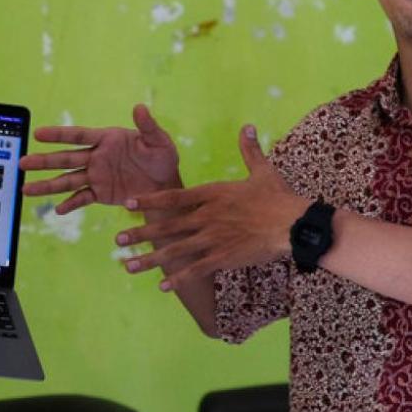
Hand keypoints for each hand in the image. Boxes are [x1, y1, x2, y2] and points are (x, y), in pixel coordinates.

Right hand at [20, 104, 182, 213]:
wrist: (165, 187)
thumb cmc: (163, 158)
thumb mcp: (160, 142)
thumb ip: (148, 126)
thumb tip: (140, 107)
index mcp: (107, 140)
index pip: (78, 136)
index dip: (58, 135)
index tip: (38, 133)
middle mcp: (96, 157)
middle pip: (65, 159)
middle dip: (43, 161)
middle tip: (21, 163)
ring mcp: (96, 176)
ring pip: (67, 180)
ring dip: (47, 185)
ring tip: (26, 190)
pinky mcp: (100, 193)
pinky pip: (82, 198)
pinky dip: (71, 204)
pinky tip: (58, 210)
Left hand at [114, 124, 304, 288]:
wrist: (294, 224)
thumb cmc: (278, 197)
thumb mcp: (262, 171)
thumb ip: (249, 151)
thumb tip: (246, 126)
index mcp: (212, 195)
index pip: (173, 197)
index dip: (148, 201)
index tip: (128, 203)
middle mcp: (207, 216)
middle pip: (167, 225)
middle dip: (140, 233)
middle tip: (118, 239)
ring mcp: (213, 238)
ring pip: (175, 250)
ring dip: (150, 259)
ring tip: (127, 265)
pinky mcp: (223, 257)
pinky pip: (195, 269)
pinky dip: (178, 278)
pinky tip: (162, 285)